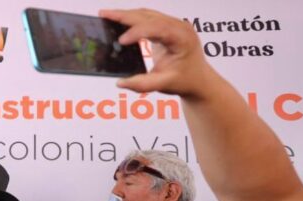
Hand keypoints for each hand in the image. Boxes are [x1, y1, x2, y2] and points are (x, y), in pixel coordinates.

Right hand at [100, 9, 216, 96]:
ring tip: (106, 15)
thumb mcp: (164, 84)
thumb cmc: (185, 80)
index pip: (157, 28)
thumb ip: (143, 84)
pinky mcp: (166, 27)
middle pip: (148, 16)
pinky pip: (147, 18)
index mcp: (182, 38)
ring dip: (126, 14)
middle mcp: (178, 27)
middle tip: (104, 15)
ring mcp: (173, 25)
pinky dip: (131, 19)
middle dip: (125, 15)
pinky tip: (118, 20)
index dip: (137, 32)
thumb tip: (120, 82)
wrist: (198, 79)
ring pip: (146, 14)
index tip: (121, 41)